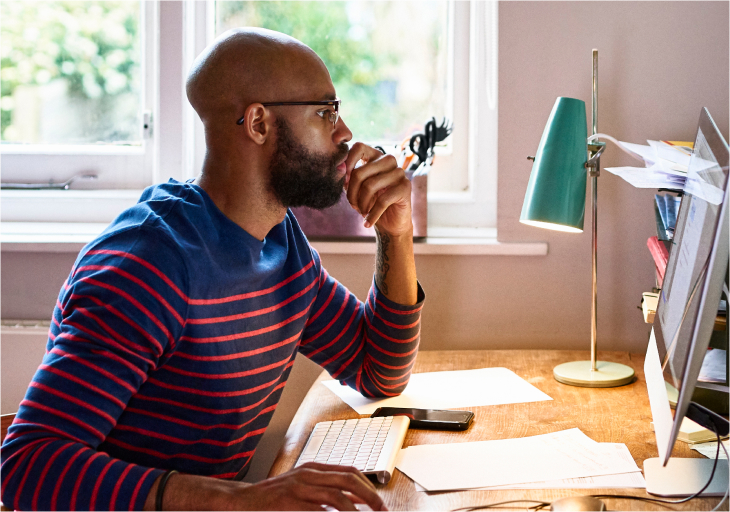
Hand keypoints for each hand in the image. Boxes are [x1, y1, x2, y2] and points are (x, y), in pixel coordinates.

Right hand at [232, 463, 386, 510]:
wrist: (242, 501)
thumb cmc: (274, 498)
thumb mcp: (303, 487)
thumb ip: (327, 490)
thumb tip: (358, 500)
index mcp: (314, 469)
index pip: (350, 472)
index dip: (369, 487)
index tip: (380, 504)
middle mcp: (309, 474)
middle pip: (349, 480)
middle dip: (370, 497)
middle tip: (381, 511)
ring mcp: (300, 488)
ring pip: (338, 497)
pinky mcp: (291, 503)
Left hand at [344, 143, 412, 236]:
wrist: (390, 224)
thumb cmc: (371, 203)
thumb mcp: (355, 190)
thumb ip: (347, 178)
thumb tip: (339, 169)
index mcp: (375, 156)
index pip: (359, 147)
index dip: (348, 163)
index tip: (344, 183)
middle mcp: (388, 161)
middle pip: (360, 172)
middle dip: (351, 194)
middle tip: (353, 205)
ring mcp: (399, 172)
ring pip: (370, 186)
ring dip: (361, 204)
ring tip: (362, 212)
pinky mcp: (405, 187)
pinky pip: (382, 200)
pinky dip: (372, 215)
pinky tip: (368, 223)